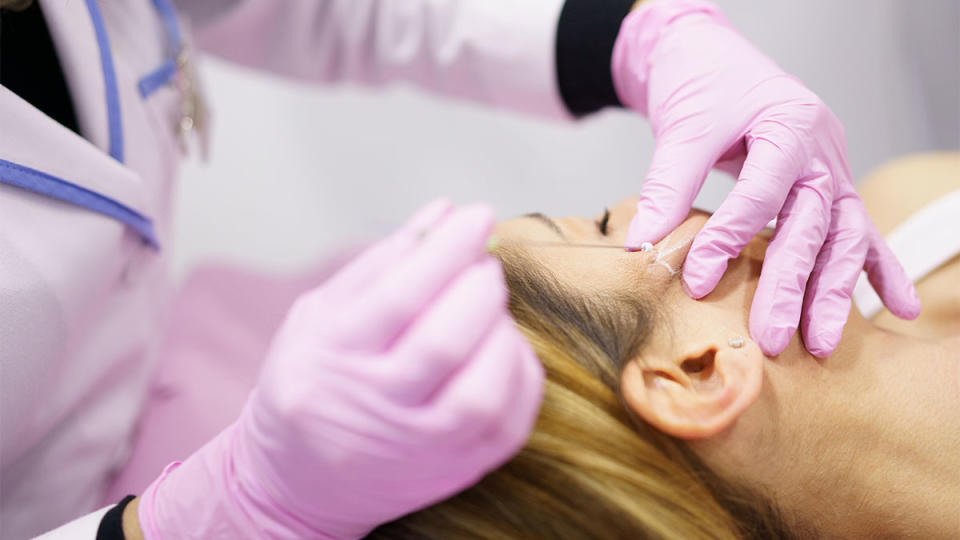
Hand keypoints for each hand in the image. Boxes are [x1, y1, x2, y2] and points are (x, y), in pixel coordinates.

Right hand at [137, 200, 543, 538]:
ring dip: (503, 334)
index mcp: (332, 357)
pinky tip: (505, 347)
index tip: (476, 216)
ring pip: (481, 394)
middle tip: (484, 266)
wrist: (296, 482)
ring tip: (491, 308)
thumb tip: (443, 213)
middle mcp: (373, 409)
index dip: (447, 250)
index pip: (398, 298)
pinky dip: (521, 375)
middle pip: (443, 345)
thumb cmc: (311, 380)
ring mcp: (416, 449)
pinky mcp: (453, 471)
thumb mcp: (320, 314)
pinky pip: (508, 425)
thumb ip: (381, 262)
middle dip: (479, 288)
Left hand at [611, 0, 918, 356]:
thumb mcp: (684, 126)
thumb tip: (643, 245)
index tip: (698, 281)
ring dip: (835, 293)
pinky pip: (861, 232)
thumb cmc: (705, 85)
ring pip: (844, 237)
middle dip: (793, 287)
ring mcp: (832, 171)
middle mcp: (822, 152)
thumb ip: (668, 185)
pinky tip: (901, 309)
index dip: (729, 240)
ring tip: (825, 343)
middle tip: (772, 337)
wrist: (715, 59)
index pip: (762, 195)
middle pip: (813, 226)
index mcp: (789, 125)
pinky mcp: (829, 188)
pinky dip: (881, 271)